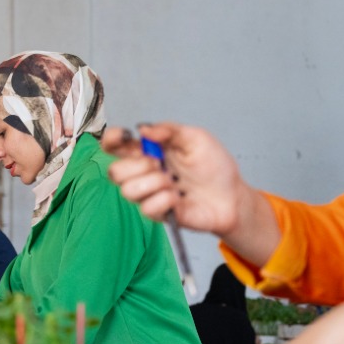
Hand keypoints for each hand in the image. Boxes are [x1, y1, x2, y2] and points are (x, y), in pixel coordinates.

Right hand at [102, 123, 279, 265]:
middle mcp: (143, 173)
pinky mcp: (157, 213)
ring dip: (154, 183)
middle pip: (114, 171)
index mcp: (147, 151)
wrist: (231, 196)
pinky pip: (147, 208)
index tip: (126, 137)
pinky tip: (179, 198)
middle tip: (161, 164)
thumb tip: (143, 130)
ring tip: (174, 182)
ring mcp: (148, 194)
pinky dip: (166, 200)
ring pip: (128, 190)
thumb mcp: (195, 138)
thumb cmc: (214, 167)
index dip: (111, 140)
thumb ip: (169, 130)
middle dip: (138, 166)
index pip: (114, 146)